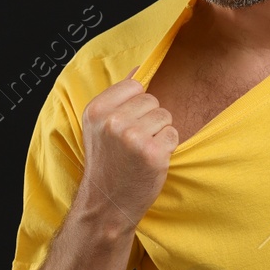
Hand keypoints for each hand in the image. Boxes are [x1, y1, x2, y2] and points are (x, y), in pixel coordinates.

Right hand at [75, 66, 177, 233]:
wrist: (107, 203)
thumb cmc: (107, 162)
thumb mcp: (100, 126)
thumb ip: (119, 96)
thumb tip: (140, 67)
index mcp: (96, 110)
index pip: (135, 86)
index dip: (136, 105)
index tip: (126, 125)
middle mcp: (112, 121)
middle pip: (152, 100)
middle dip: (149, 119)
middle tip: (133, 143)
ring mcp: (133, 137)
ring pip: (165, 116)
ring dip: (159, 133)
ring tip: (141, 151)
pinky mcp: (152, 153)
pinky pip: (173, 134)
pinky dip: (167, 147)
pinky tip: (150, 160)